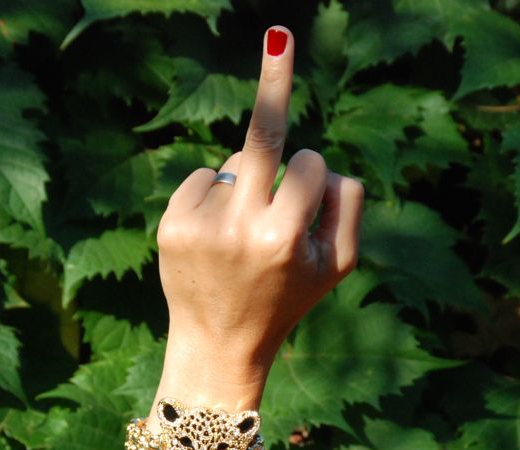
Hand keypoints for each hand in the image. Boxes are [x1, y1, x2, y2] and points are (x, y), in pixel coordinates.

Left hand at [155, 25, 363, 371]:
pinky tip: (216, 236)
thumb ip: (348, 204)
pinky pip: (204, 177)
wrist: (221, 344)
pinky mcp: (170, 224)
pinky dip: (214, 194)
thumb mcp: (338, 264)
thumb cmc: (289, 298)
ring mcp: (201, 224)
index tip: (310, 187)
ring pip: (237, 161)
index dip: (313, 178)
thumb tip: (320, 156)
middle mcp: (242, 227)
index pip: (310, 163)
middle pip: (264, 135)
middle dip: (276, 82)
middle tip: (280, 34)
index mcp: (287, 236)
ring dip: (248, 182)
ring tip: (242, 237)